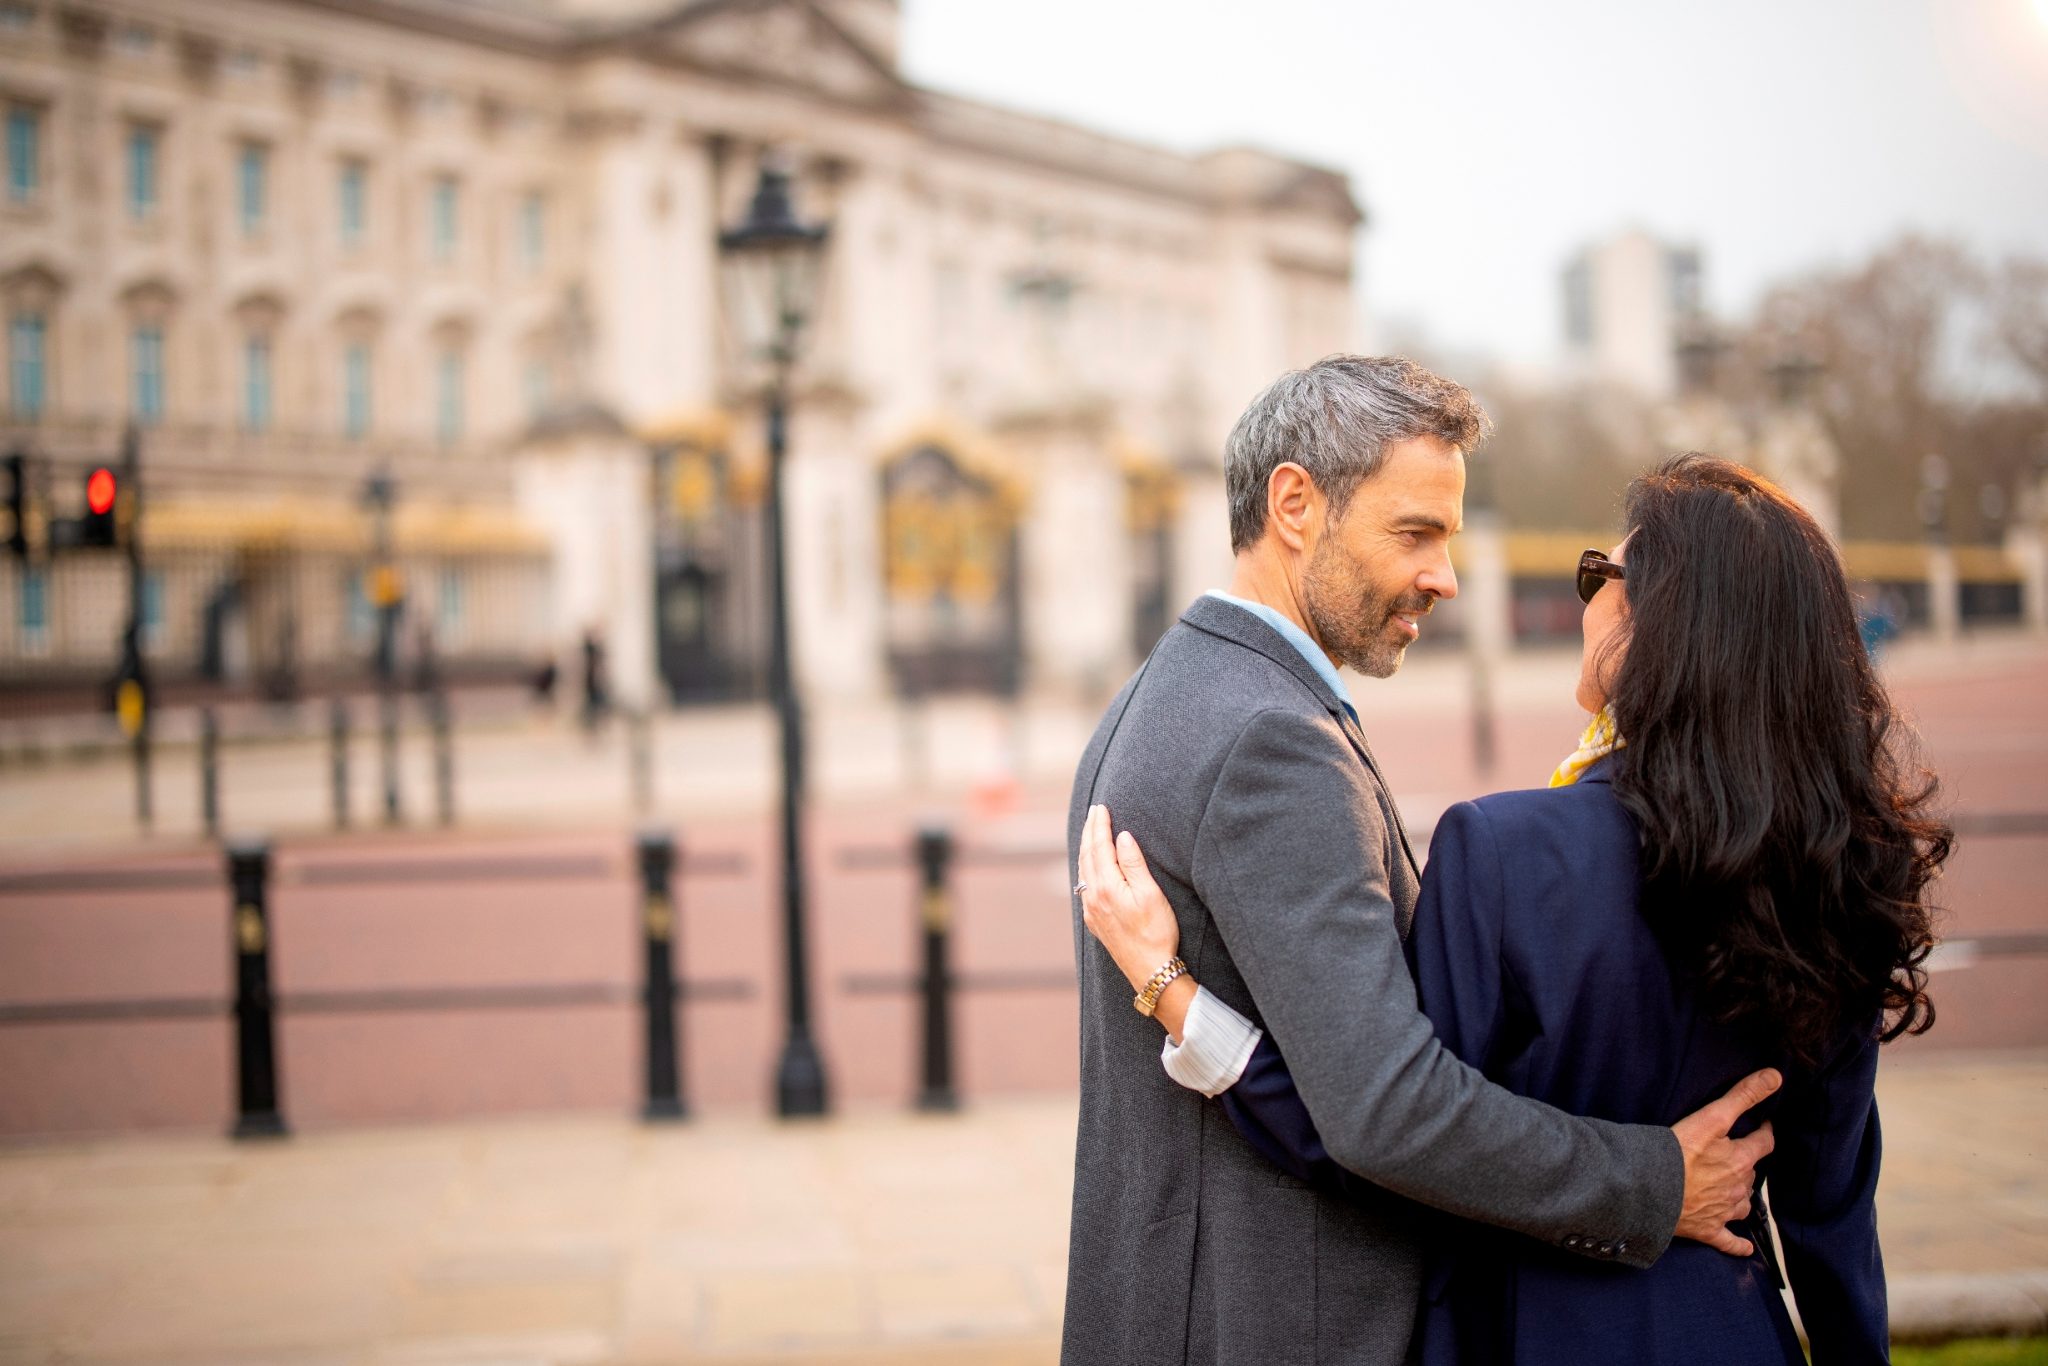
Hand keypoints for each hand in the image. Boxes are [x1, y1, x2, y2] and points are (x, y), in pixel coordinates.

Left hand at [1076, 804, 1180, 994]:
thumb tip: (1122, 837)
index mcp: (1107, 887)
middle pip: (1087, 856)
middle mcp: (1093, 897)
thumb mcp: (1151, 894)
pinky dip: (1086, 868)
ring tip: (1089, 832)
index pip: (1099, 846)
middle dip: (1089, 832)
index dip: (1100, 825)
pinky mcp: (1094, 921)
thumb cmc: (1157, 932)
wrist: (1150, 971)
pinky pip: (1084, 886)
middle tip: (1093, 812)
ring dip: (1085, 848)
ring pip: (1083, 871)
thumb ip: (1133, 864)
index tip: (1101, 807)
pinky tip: (1090, 866)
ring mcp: (1091, 910)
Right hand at [1670, 1068, 1782, 1255]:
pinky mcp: (1707, 1230)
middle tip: (1737, 1152)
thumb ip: (1742, 1096)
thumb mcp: (1711, 1118)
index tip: (1763, 1123)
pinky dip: (1738, 1244)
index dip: (1765, 1131)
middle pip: (1752, 1173)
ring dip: (1743, 1194)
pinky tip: (1745, 1247)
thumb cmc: (1676, 1153)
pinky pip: (1729, 1241)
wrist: (1648, 1191)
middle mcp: (1738, 1187)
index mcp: (1741, 1160)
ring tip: (1736, 1187)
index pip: (1764, 1142)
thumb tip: (1775, 1076)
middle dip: (1748, 1162)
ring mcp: (1723, 1211)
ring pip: (1743, 1203)